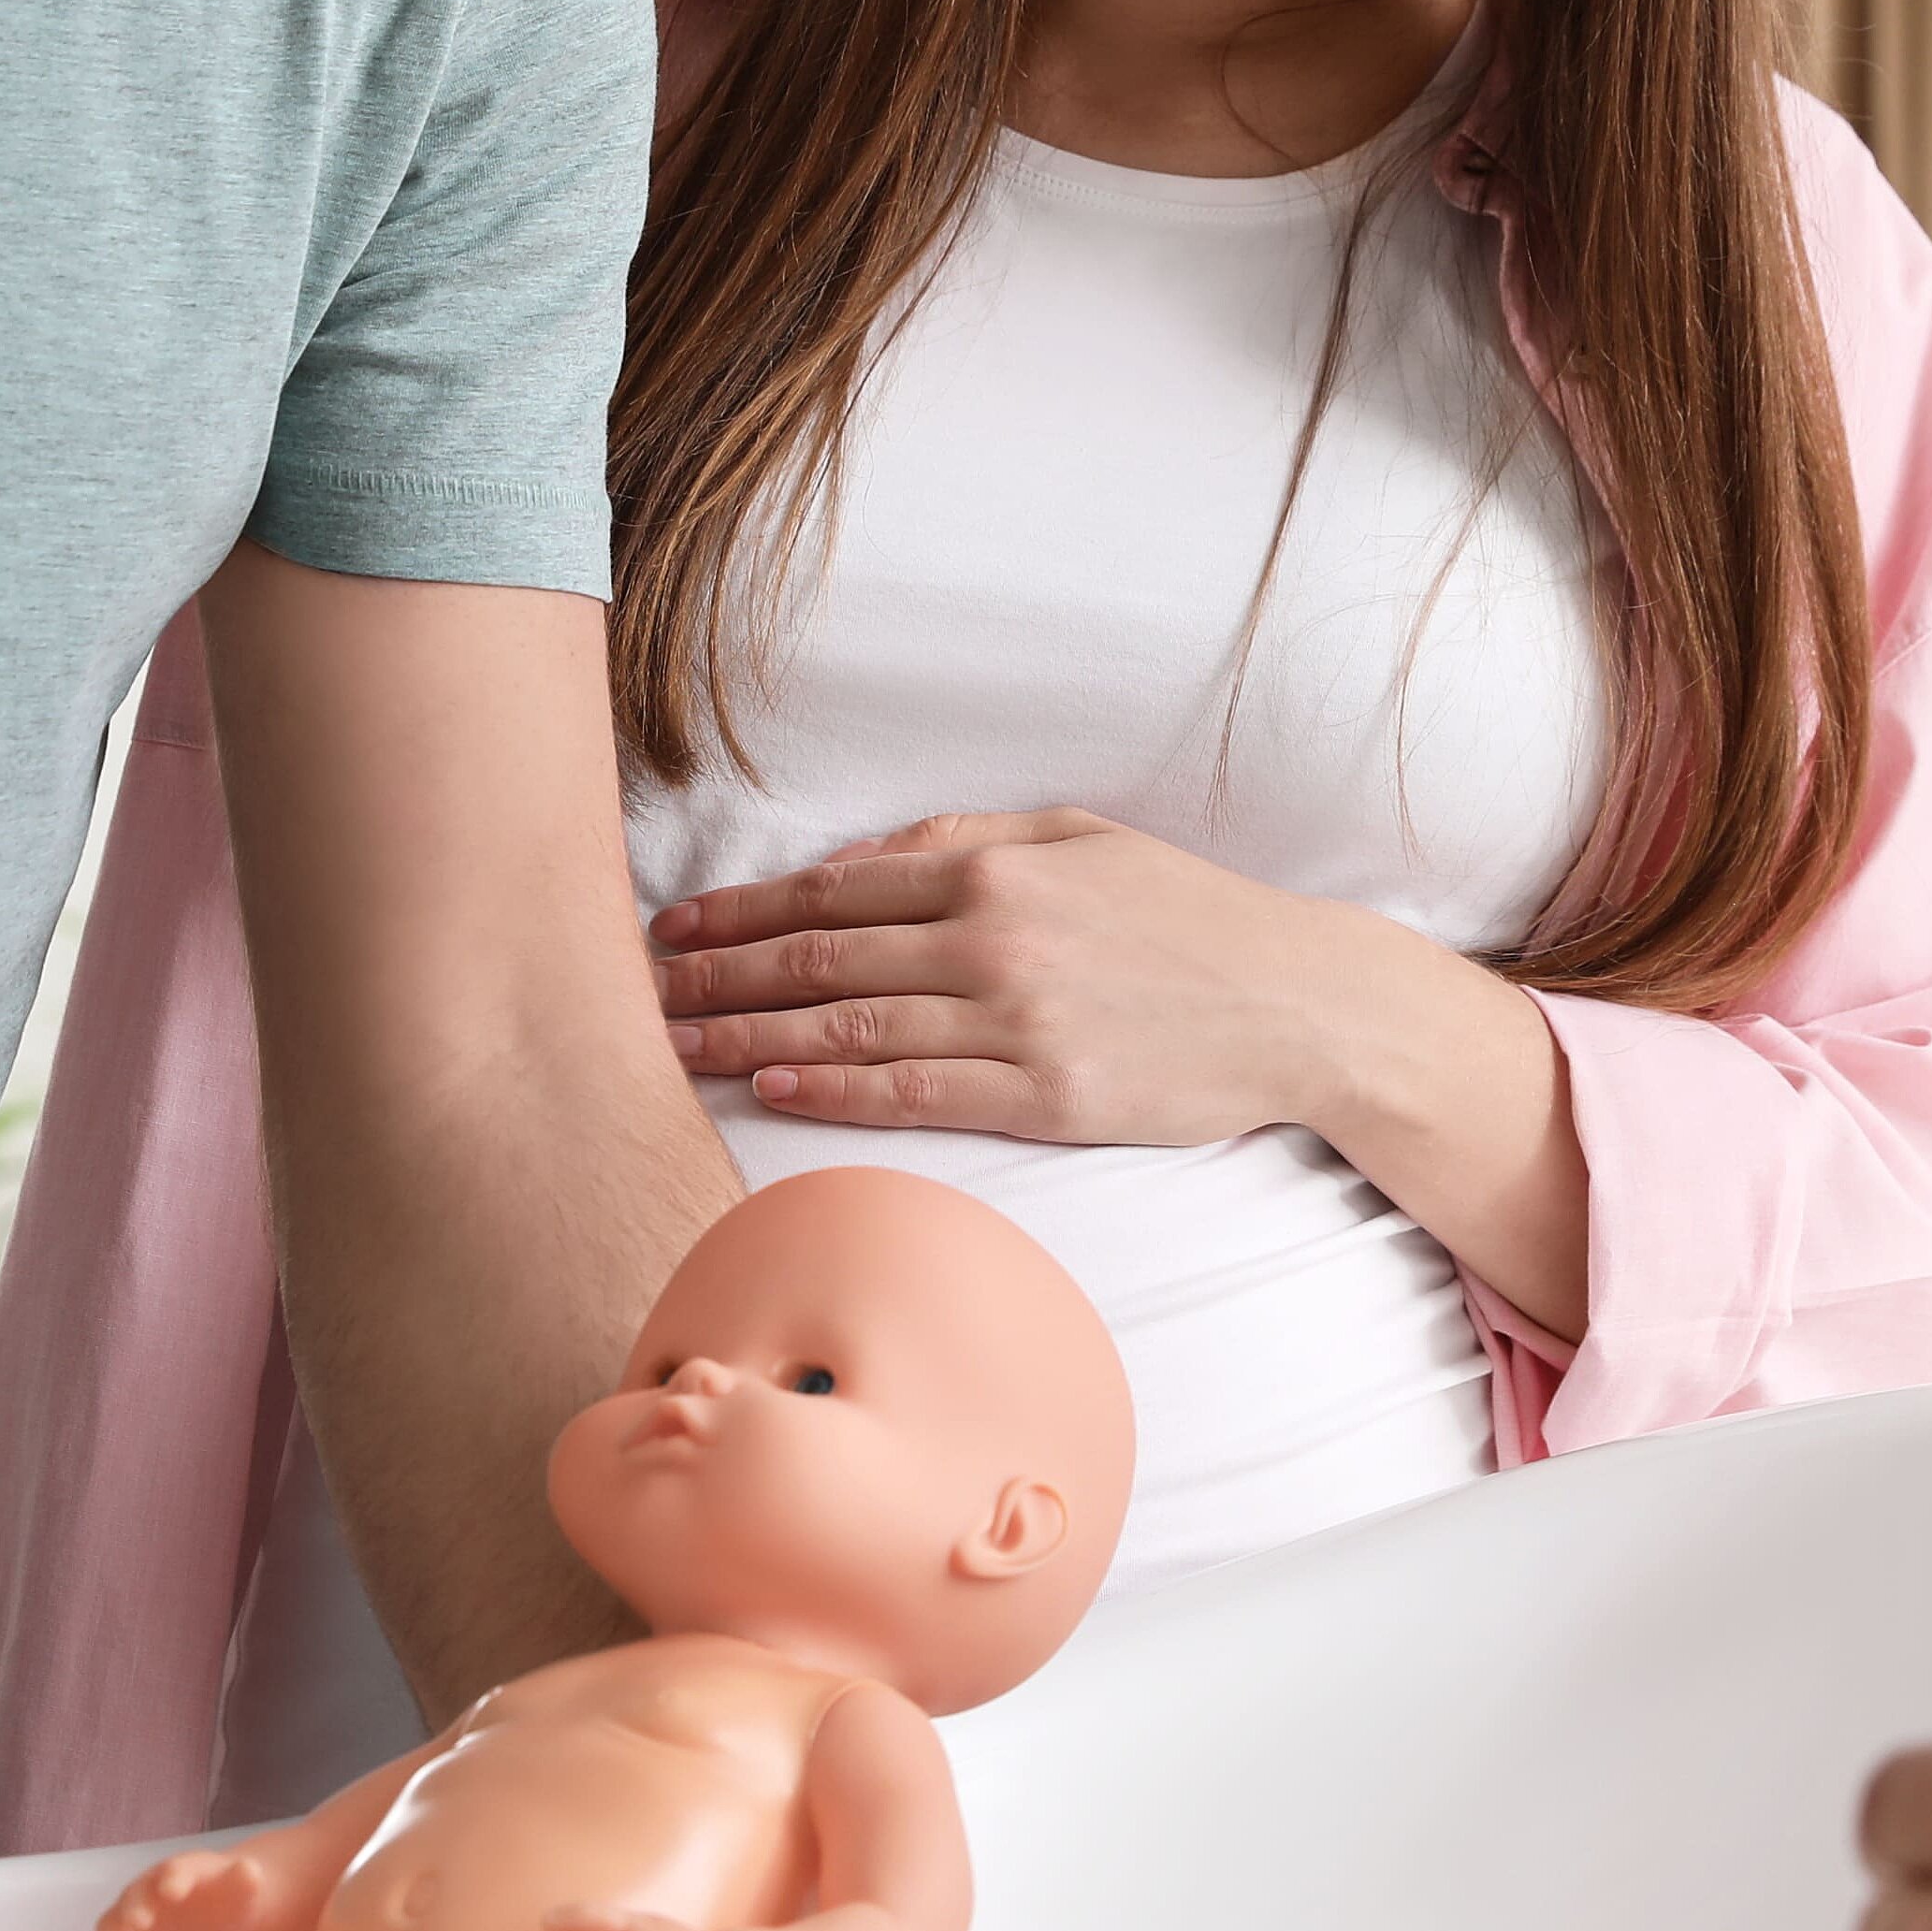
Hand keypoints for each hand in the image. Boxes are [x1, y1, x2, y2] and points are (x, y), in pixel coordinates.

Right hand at [76, 1842, 305, 1930]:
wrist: (211, 1922)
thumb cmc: (224, 1899)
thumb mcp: (241, 1889)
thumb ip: (245, 1880)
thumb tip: (251, 1870)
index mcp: (180, 1873)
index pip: (176, 1871)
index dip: (174, 1879)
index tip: (173, 1890)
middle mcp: (149, 1893)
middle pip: (137, 1897)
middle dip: (135, 1908)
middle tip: (138, 1922)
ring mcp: (133, 1921)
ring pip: (114, 1924)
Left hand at [647, 808, 1458, 1144]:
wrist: (1296, 1003)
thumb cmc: (1188, 918)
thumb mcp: (1083, 840)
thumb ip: (971, 837)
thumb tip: (869, 854)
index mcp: (995, 869)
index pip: (834, 889)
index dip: (739, 911)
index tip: (670, 928)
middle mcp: (992, 938)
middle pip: (820, 955)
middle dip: (716, 974)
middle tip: (635, 990)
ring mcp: (1015, 1019)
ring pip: (849, 1023)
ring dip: (747, 1033)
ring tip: (671, 1043)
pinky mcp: (1043, 1093)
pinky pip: (913, 1090)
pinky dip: (832, 1087)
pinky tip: (771, 1084)